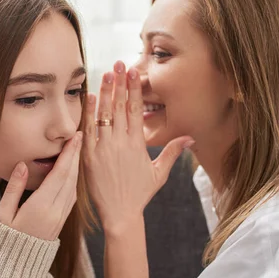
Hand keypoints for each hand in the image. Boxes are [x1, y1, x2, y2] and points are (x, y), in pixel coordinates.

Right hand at [0, 131, 81, 240]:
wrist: (14, 269)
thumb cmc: (3, 240)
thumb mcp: (2, 214)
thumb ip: (14, 188)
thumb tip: (22, 165)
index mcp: (40, 207)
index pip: (59, 175)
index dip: (68, 154)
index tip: (75, 138)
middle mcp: (55, 212)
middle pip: (70, 178)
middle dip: (76, 156)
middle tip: (80, 136)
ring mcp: (60, 218)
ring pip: (73, 188)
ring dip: (77, 167)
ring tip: (77, 150)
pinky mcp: (61, 222)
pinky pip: (72, 197)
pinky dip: (74, 181)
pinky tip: (72, 172)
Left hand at [82, 61, 193, 234]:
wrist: (120, 214)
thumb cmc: (140, 194)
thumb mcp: (159, 173)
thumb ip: (172, 152)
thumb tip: (191, 137)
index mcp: (137, 144)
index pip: (136, 110)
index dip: (134, 89)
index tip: (134, 72)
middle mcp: (120, 143)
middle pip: (120, 107)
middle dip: (120, 83)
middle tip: (120, 63)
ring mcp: (103, 149)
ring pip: (104, 115)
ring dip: (105, 92)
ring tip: (106, 73)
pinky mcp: (89, 157)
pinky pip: (88, 131)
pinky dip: (89, 113)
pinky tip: (90, 96)